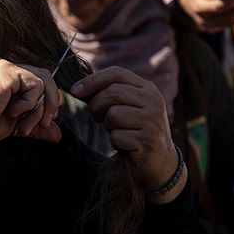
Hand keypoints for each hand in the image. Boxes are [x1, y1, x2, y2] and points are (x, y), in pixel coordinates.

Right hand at [0, 58, 61, 150]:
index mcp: (4, 77)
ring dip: (39, 108)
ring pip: (43, 81)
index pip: (36, 82)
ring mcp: (5, 66)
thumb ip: (36, 124)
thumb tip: (58, 135)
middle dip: (50, 103)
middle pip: (44, 77)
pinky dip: (29, 103)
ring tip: (24, 126)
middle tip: (46, 123)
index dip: (45, 102)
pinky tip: (12, 112)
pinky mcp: (8, 71)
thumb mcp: (15, 125)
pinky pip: (35, 85)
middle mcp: (4, 67)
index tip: (43, 124)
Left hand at [70, 67, 180, 194]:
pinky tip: (126, 144)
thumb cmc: (134, 128)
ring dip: (108, 125)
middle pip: (112, 93)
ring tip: (118, 130)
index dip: (92, 80)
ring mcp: (153, 121)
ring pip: (113, 114)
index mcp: (148, 88)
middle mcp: (154, 101)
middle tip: (97, 117)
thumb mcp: (128, 105)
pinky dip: (115, 142)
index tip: (74, 90)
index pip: (116, 73)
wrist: (158, 160)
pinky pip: (116, 136)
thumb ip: (110, 92)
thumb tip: (78, 86)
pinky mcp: (148, 141)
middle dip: (96, 105)